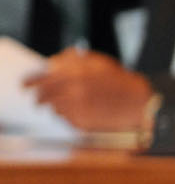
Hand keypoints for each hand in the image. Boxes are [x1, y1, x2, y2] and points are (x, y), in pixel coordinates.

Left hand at [24, 49, 154, 131]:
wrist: (139, 103)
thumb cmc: (119, 82)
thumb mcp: (97, 62)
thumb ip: (71, 60)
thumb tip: (51, 64)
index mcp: (75, 73)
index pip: (41, 78)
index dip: (30, 81)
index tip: (26, 84)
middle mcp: (73, 91)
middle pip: (43, 96)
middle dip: (40, 96)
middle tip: (40, 98)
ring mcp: (77, 108)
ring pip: (53, 108)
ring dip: (56, 106)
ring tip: (69, 103)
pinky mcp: (82, 123)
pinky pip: (65, 119)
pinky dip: (69, 115)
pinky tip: (81, 111)